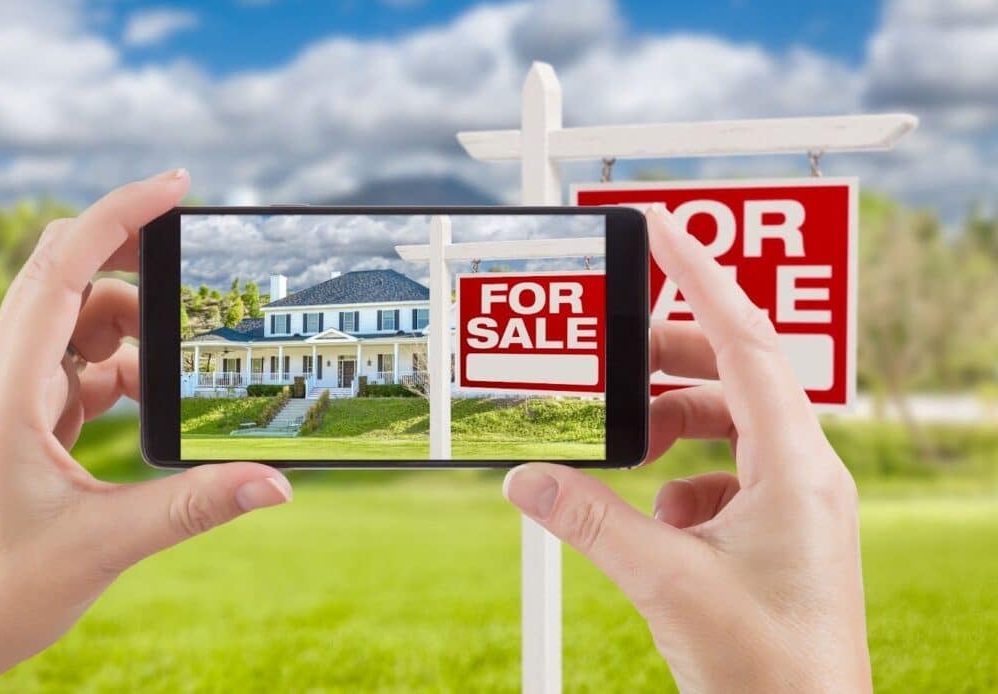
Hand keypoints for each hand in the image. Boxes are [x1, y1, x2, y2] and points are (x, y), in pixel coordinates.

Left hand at [0, 170, 292, 692]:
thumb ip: (196, 504)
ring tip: (189, 363)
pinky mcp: (26, 423)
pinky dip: (124, 370)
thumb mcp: (106, 543)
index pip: (62, 267)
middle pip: (70, 279)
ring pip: (80, 325)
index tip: (175, 186)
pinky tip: (157, 401)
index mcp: (8, 385)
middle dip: (137, 264)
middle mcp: (4, 377)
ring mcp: (13, 398)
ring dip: (136, 332)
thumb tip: (278, 482)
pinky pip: (80, 369)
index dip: (118, 215)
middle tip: (203, 275)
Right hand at [503, 204, 868, 691]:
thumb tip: (526, 477)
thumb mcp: (666, 582)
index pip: (746, 341)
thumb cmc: (769, 670)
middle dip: (666, 361)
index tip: (661, 228)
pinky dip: (682, 477)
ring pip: (729, 427)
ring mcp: (796, 505)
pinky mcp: (779, 535)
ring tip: (623, 443)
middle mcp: (805, 475)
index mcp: (796, 467)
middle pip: (732, 377)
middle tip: (611, 357)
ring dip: (670, 425)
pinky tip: (655, 514)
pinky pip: (727, 476)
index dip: (700, 277)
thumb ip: (590, 520)